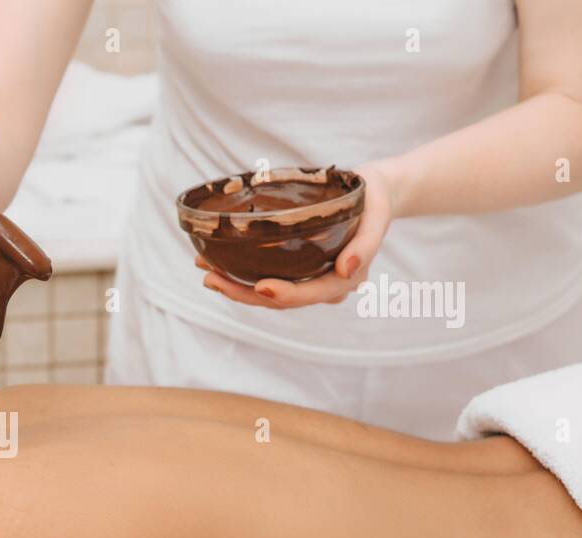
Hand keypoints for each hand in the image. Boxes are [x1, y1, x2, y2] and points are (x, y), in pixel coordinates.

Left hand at [197, 161, 394, 308]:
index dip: (285, 294)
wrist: (372, 194)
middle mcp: (324, 286)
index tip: (260, 286)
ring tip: (205, 271)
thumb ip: (366, 245)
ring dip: (235, 286)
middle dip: (244, 294)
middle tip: (211, 279)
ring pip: (269, 293)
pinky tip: (215, 264)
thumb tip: (347, 270)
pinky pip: (267, 278)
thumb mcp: (376, 215)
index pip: (311, 294)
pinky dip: (240, 274)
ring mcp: (309, 279)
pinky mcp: (296, 269)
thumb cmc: (373, 201)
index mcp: (346, 280)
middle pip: (281, 300)